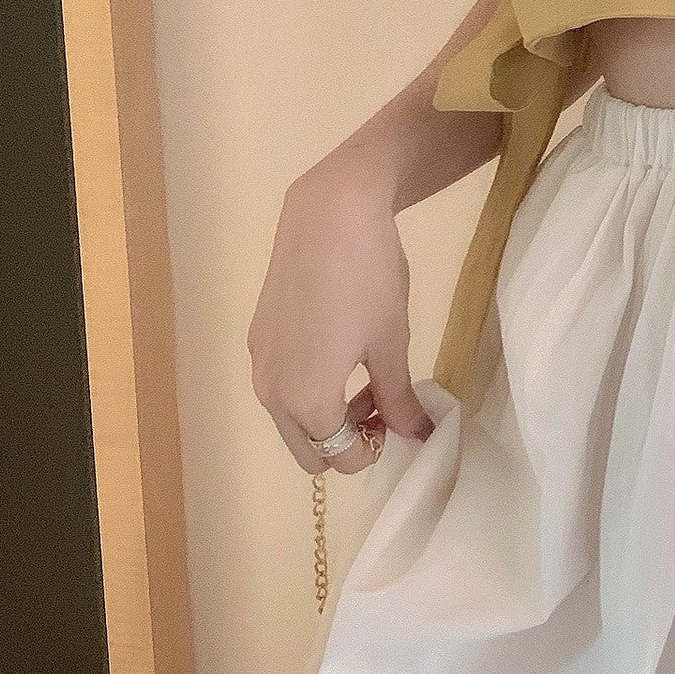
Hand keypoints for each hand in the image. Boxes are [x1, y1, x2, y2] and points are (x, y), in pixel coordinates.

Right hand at [247, 153, 438, 476]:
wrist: (328, 215)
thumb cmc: (368, 281)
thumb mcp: (392, 344)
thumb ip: (398, 399)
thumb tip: (416, 435)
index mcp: (305, 402)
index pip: (343, 458)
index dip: (378, 448)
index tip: (404, 419)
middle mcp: (271, 392)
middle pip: (309, 450)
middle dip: (349, 440)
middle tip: (386, 404)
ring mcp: (259, 363)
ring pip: (292, 419)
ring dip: (329, 415)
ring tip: (370, 377)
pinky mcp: (258, 336)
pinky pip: (282, 386)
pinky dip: (310, 387)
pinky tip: (340, 350)